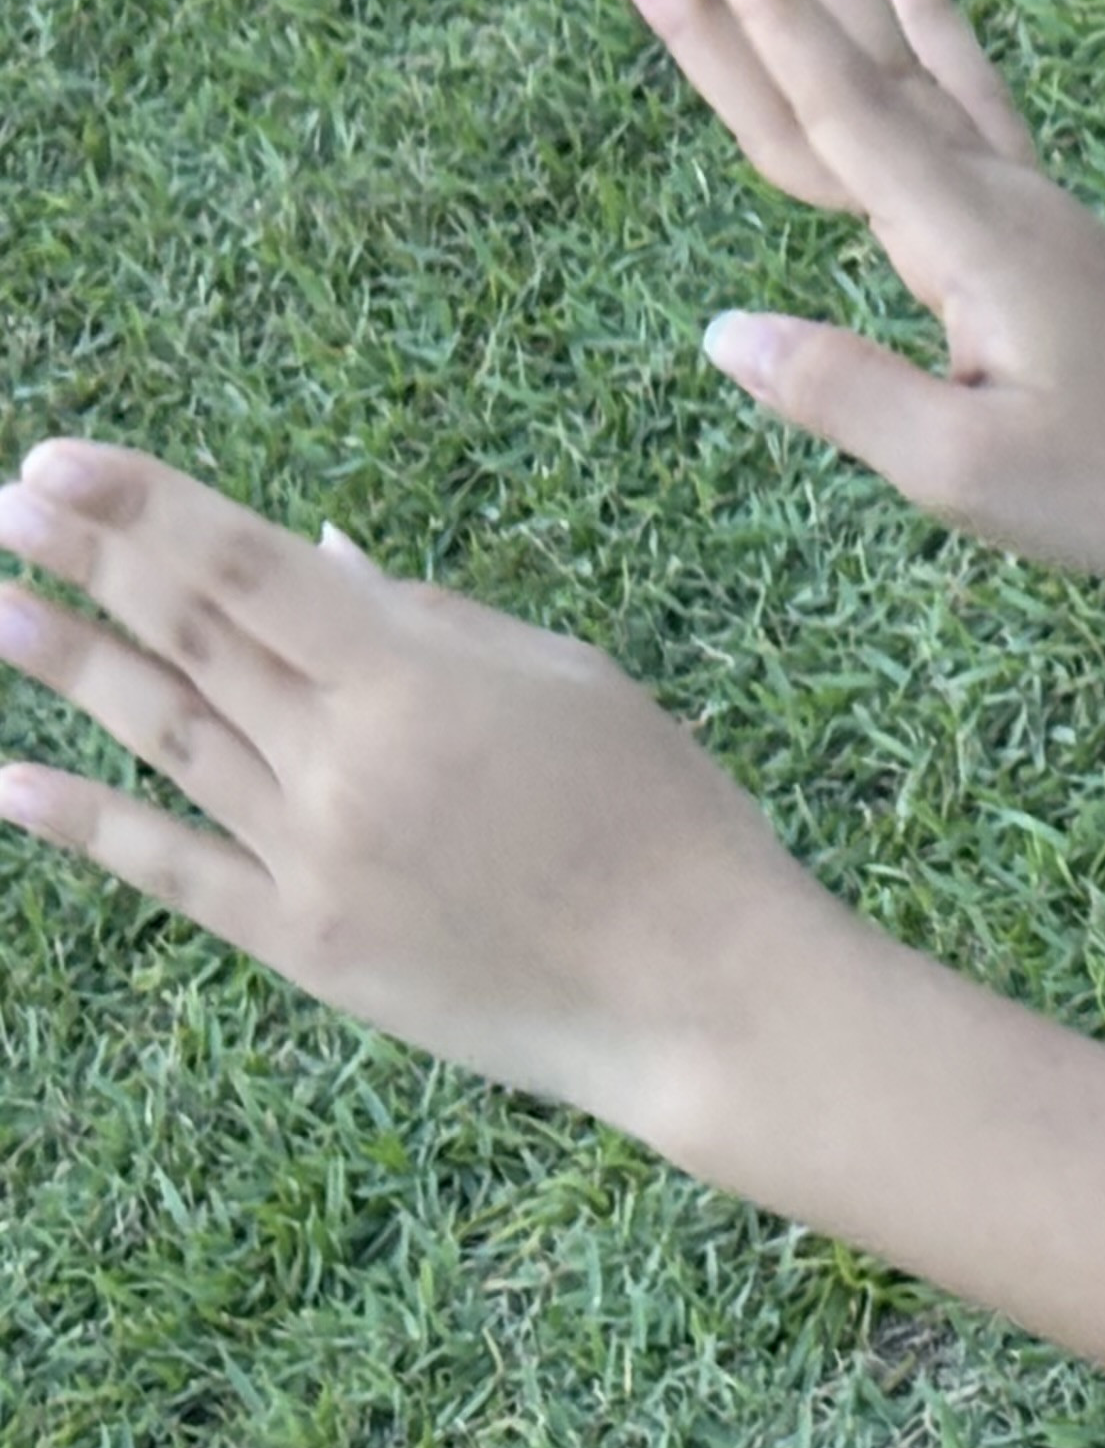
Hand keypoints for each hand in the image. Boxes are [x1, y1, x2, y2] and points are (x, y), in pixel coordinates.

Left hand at [0, 440, 819, 1133]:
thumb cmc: (659, 810)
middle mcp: (342, 766)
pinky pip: (172, 871)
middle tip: (6, 505)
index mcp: (416, 681)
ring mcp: (311, 861)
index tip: (59, 463)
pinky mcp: (303, 946)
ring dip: (70, 669)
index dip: (148, 510)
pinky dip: (85, 825)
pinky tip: (11, 780)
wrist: (691, 985)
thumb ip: (433, 618)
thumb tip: (323, 555)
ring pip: (164, 742)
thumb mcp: (568, 678)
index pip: (248, 570)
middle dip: (90, 565)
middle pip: (191, 642)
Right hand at [613, 0, 1104, 580]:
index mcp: (961, 243)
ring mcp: (1016, 194)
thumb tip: (722, 332)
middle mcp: (986, 194)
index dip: (760, 17)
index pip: (834, 109)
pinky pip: (965, 87)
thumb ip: (844, 395)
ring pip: (902, 62)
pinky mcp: (1034, 212)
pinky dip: (928, 14)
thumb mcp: (972, 469)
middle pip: (845, 73)